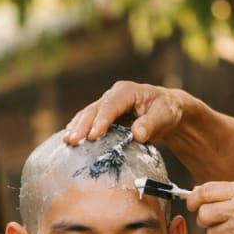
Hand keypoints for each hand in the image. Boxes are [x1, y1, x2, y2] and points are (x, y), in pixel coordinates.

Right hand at [64, 81, 193, 144]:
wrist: (166, 110)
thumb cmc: (166, 110)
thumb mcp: (164, 115)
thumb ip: (151, 124)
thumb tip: (137, 135)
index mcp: (127, 91)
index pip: (111, 105)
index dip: (101, 120)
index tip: (93, 135)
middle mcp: (113, 96)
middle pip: (94, 109)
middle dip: (82, 125)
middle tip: (72, 140)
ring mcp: (106, 105)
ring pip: (87, 115)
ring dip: (76, 128)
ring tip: (67, 141)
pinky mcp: (103, 116)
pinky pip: (88, 121)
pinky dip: (79, 130)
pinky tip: (69, 141)